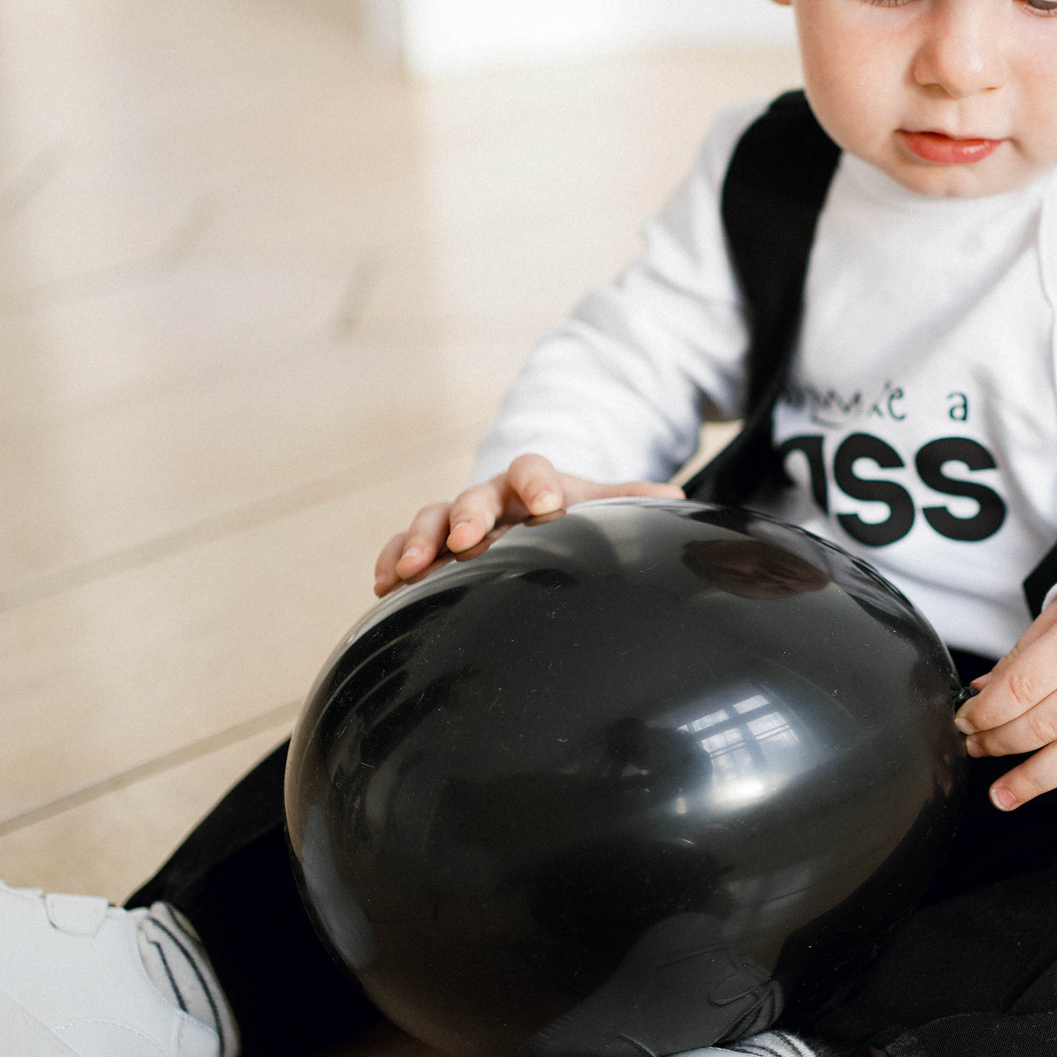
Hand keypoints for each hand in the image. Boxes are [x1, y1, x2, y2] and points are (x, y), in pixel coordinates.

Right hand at [371, 453, 680, 594]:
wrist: (528, 510)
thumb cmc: (566, 512)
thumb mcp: (597, 505)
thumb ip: (628, 503)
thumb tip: (675, 501)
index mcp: (533, 482)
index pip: (531, 469)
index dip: (537, 483)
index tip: (547, 505)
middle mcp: (490, 496)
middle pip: (473, 495)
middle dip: (467, 515)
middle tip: (465, 539)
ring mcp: (455, 519)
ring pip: (430, 519)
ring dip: (418, 541)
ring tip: (408, 569)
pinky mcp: (430, 544)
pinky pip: (401, 546)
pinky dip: (389, 561)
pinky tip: (381, 587)